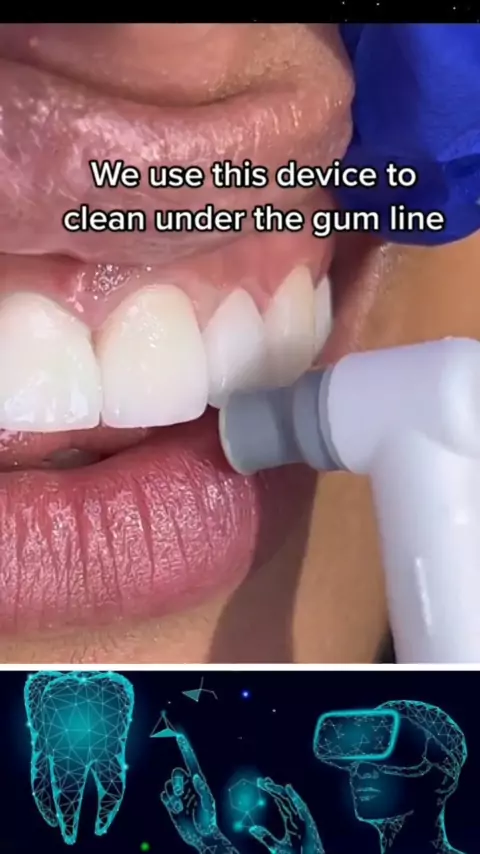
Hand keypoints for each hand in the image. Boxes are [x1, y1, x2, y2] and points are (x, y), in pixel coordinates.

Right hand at [161, 733, 237, 853]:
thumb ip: (202, 790)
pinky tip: (177, 810)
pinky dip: (169, 802)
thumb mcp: (208, 804)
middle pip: (176, 773)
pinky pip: (164, 796)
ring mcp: (179, 795)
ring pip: (169, 785)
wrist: (200, 836)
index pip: (190, 761)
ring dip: (173, 797)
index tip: (179, 736)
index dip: (184, 749)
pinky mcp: (171, 804)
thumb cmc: (208, 820)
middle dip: (177, 782)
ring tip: (180, 808)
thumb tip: (195, 777)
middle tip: (181, 793)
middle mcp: (188, 785)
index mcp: (197, 781)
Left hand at [249, 778, 323, 853]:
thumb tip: (252, 828)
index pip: (281, 802)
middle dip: (273, 789)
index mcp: (291, 822)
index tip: (261, 783)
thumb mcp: (276, 848)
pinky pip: (302, 808)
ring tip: (269, 783)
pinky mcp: (309, 824)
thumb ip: (265, 837)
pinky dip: (295, 798)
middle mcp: (297, 818)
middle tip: (261, 781)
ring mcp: (303, 820)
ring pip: (290, 801)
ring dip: (280, 791)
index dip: (272, 792)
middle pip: (284, 799)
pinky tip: (288, 789)